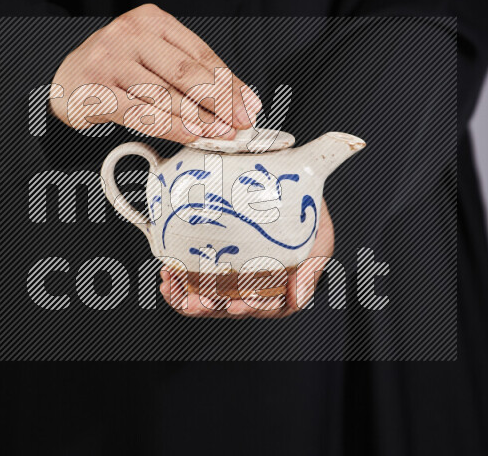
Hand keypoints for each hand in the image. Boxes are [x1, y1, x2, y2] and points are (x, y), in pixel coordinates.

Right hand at [51, 3, 260, 142]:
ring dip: (198, 118)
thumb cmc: (116, 68)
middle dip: (219, 101)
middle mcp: (129, 35)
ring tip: (221, 133)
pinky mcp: (96, 91)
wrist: (63, 78)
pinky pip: (140, 113)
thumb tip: (237, 100)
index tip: (249, 105)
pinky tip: (189, 134)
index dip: (229, 83)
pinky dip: (169, 126)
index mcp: (151, 20)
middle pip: (185, 73)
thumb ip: (188, 72)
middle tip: (241, 122)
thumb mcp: (151, 55)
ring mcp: (110, 62)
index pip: (200, 54)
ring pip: (164, 95)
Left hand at [159, 199, 334, 318]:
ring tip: (174, 290)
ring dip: (190, 297)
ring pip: (211, 295)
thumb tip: (297, 299)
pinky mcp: (215, 259)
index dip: (254, 307)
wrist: (289, 179)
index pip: (272, 306)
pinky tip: (167, 276)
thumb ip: (311, 265)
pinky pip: (195, 278)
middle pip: (235, 305)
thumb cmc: (306, 207)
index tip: (238, 303)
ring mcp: (235, 272)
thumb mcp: (320, 232)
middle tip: (197, 301)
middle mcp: (260, 281)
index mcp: (288, 282)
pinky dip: (179, 281)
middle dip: (213, 306)